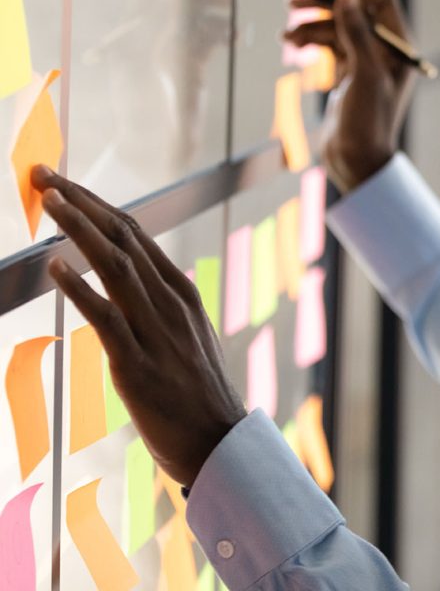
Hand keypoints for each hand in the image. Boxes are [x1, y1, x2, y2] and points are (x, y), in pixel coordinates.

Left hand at [31, 165, 246, 487]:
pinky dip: (80, 288)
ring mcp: (156, 330)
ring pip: (116, 266)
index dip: (96, 203)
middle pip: (122, 237)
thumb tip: (138, 280)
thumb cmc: (200, 392)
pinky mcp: (138, 364)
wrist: (221, 440)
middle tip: (43, 174)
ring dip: (79, 228)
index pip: (134, 233)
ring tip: (49, 201)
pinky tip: (55, 267)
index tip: (66, 183)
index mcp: (181, 291)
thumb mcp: (188, 334)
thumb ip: (163, 304)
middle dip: (81, 201)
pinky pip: (106, 318)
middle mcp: (170, 301)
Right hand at [284, 0, 416, 192]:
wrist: (356, 162)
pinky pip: (328, 46)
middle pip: (354, 12)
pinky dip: (311, 41)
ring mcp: (365, 63)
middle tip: (292, 3)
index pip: (379, 3)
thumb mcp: (364, 75)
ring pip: (336, 29)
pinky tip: (292, 43)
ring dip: (310, 26)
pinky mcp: (347, 75)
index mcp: (399, 49)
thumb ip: (356, 34)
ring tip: (286, 35)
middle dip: (323, 6)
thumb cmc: (368, 122)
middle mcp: (384, 52)